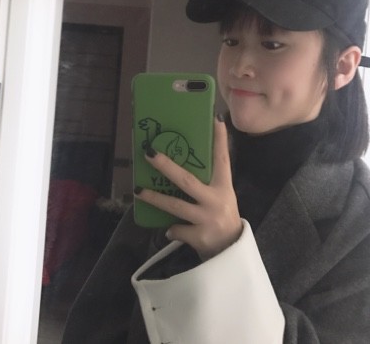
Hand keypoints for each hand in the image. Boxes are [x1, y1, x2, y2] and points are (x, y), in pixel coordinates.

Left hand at [134, 116, 242, 259]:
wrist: (231, 250)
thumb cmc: (222, 217)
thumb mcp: (221, 196)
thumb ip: (207, 183)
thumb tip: (179, 165)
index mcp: (224, 187)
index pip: (222, 159)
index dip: (220, 140)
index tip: (215, 119)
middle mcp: (216, 200)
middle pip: (187, 180)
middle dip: (166, 166)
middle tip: (150, 153)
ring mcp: (207, 218)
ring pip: (175, 206)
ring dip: (155, 198)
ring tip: (138, 191)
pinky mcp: (199, 236)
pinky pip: (176, 229)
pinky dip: (171, 229)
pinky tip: (169, 230)